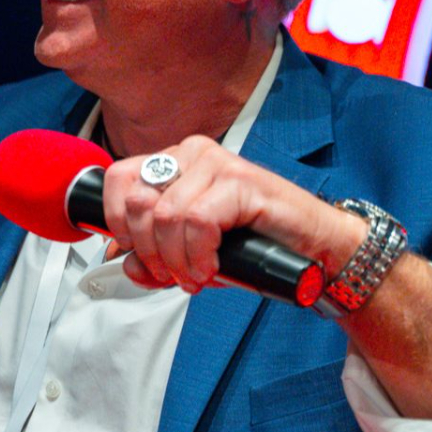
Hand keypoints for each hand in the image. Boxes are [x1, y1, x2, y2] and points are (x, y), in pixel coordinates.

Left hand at [101, 135, 364, 292]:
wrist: (314, 247)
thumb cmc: (253, 244)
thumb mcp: (190, 254)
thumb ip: (153, 258)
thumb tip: (125, 264)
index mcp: (173, 162)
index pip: (118, 179)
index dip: (117, 224)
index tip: (134, 253)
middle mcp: (191, 154)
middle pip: (138, 202)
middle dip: (149, 251)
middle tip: (171, 275)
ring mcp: (217, 163)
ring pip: (166, 215)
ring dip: (176, 260)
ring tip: (194, 277)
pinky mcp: (240, 180)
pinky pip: (198, 221)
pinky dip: (199, 255)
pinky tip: (211, 269)